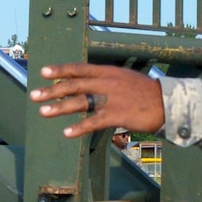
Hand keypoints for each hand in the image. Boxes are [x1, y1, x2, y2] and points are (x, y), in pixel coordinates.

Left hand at [29, 64, 166, 138]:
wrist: (167, 102)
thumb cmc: (144, 92)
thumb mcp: (123, 78)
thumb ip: (104, 80)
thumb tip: (84, 83)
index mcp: (108, 72)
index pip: (79, 68)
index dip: (60, 70)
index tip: (43, 72)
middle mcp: (107, 82)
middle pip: (74, 85)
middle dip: (52, 90)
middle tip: (34, 95)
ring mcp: (112, 99)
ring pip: (80, 102)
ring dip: (59, 107)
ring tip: (43, 112)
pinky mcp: (118, 115)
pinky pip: (94, 122)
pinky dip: (79, 128)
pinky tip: (66, 133)